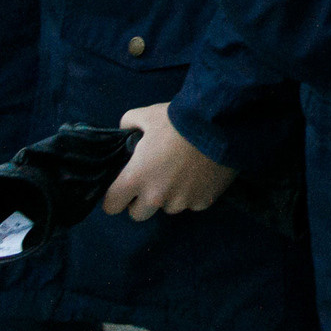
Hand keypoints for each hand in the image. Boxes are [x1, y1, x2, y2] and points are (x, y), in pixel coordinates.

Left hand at [101, 102, 236, 222]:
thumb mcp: (146, 115)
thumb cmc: (177, 121)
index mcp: (136, 179)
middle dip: (140, 200)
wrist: (219, 125)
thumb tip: (126, 130)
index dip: (114, 196)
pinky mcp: (203, 202)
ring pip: (167, 208)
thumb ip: (129, 124)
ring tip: (181, 172)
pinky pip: (192, 203)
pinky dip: (193, 193)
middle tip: (152, 179)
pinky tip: (200, 174)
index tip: (123, 186)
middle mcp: (156, 197)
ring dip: (169, 196)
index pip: (111, 205)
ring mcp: (181, 202)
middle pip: (137, 214)